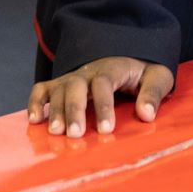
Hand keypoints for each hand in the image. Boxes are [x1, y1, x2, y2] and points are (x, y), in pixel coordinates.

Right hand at [27, 57, 172, 136]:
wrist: (128, 57)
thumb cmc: (143, 72)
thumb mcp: (157, 76)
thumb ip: (153, 93)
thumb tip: (146, 114)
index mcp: (114, 67)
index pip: (104, 83)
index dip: (104, 107)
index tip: (106, 130)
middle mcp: (89, 71)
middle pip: (76, 86)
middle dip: (74, 110)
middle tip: (75, 134)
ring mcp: (72, 77)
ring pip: (58, 89)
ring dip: (54, 110)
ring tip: (56, 132)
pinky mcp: (60, 84)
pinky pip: (42, 89)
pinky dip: (34, 102)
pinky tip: (34, 119)